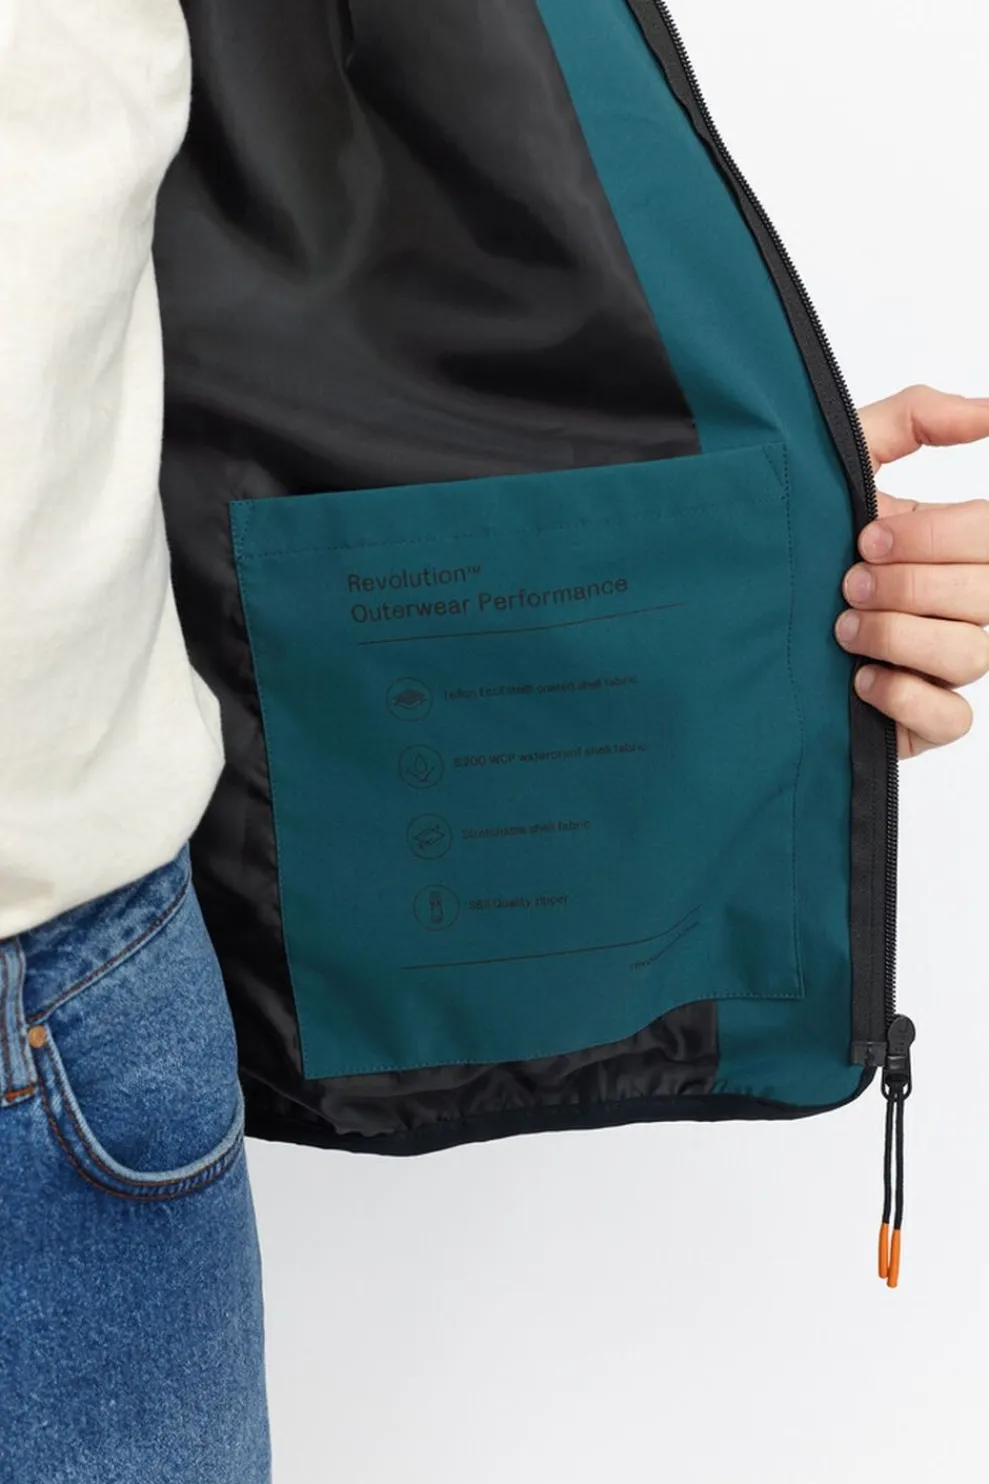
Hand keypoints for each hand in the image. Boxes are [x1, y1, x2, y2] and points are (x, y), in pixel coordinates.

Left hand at [834, 385, 988, 757]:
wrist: (734, 620)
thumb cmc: (798, 540)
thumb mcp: (844, 465)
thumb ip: (911, 421)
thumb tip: (987, 409)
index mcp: (950, 546)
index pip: (987, 535)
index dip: (934, 538)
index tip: (865, 535)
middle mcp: (957, 606)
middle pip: (987, 596)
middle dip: (910, 586)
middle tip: (848, 581)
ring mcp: (940, 666)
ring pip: (971, 655)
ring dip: (900, 637)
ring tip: (842, 629)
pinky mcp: (919, 720)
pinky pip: (952, 719)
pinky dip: (908, 699)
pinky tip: (861, 681)